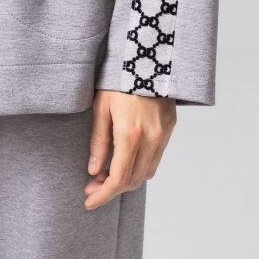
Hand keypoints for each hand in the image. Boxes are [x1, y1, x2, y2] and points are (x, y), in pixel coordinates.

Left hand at [84, 89, 176, 209]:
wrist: (148, 57)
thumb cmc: (118, 79)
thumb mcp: (101, 107)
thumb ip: (98, 141)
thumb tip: (93, 170)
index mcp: (130, 134)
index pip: (118, 179)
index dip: (103, 195)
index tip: (89, 201)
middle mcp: (151, 139)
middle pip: (133, 181)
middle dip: (111, 189)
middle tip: (92, 185)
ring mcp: (163, 135)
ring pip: (146, 173)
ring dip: (127, 179)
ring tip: (106, 172)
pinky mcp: (170, 128)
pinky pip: (156, 158)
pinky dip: (140, 166)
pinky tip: (125, 159)